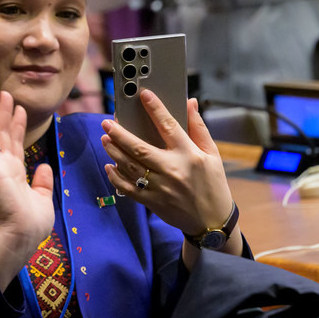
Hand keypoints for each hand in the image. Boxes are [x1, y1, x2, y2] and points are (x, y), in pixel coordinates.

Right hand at [0, 91, 53, 290]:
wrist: (24, 236)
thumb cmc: (32, 224)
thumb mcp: (43, 199)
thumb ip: (42, 182)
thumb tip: (42, 166)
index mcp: (16, 173)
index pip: (15, 143)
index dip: (17, 125)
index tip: (19, 108)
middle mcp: (5, 167)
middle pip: (2, 134)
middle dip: (3, 113)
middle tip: (4, 94)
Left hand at [100, 92, 241, 264]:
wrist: (213, 222)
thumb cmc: (213, 184)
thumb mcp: (212, 154)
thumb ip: (198, 127)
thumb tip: (190, 102)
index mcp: (189, 155)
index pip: (169, 126)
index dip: (155, 108)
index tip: (143, 95)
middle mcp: (173, 170)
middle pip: (139, 148)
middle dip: (120, 134)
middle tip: (107, 123)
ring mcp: (161, 188)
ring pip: (130, 167)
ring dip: (114, 152)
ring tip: (105, 139)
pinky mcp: (152, 202)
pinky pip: (128, 188)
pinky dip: (115, 177)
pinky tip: (109, 166)